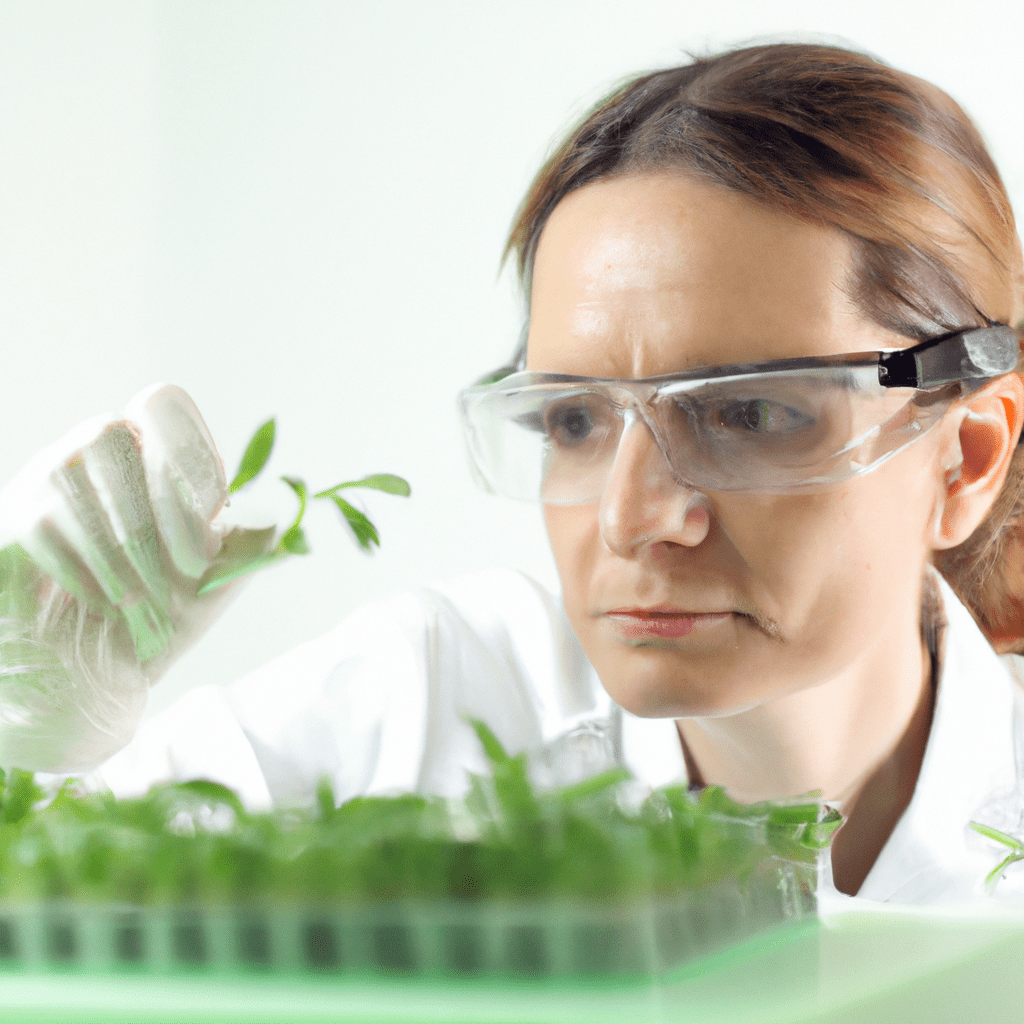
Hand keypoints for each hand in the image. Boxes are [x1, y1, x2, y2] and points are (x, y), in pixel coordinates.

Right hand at [0, 385, 275, 772]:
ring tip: (144, 599)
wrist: (92, 678)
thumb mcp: (217, 584)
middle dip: (159, 512)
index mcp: (152, 455)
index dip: (186, 453)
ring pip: (78, 480)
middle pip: (116, 437)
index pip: (161, 403)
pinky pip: (45, 524)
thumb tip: (284, 518)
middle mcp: (94, 453)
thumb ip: (250, 545)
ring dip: (125, 551)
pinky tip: (100, 601)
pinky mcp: (11, 521)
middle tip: (188, 569)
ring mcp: (45, 481)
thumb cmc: (157, 620)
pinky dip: (85, 570)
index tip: (209, 516)